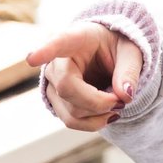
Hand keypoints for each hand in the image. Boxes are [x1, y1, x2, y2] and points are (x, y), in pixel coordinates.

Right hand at [26, 23, 142, 131]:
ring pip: (70, 111)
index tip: (31, 58)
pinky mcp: (56, 101)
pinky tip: (107, 115)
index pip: (57, 44)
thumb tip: (125, 95)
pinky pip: (70, 121)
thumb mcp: (131, 52)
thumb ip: (129, 71)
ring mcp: (52, 83)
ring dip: (99, 115)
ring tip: (118, 104)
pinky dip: (93, 123)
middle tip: (122, 100)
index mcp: (76, 38)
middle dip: (99, 101)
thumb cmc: (117, 48)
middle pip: (67, 89)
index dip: (44, 51)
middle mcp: (56, 61)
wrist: (108, 55)